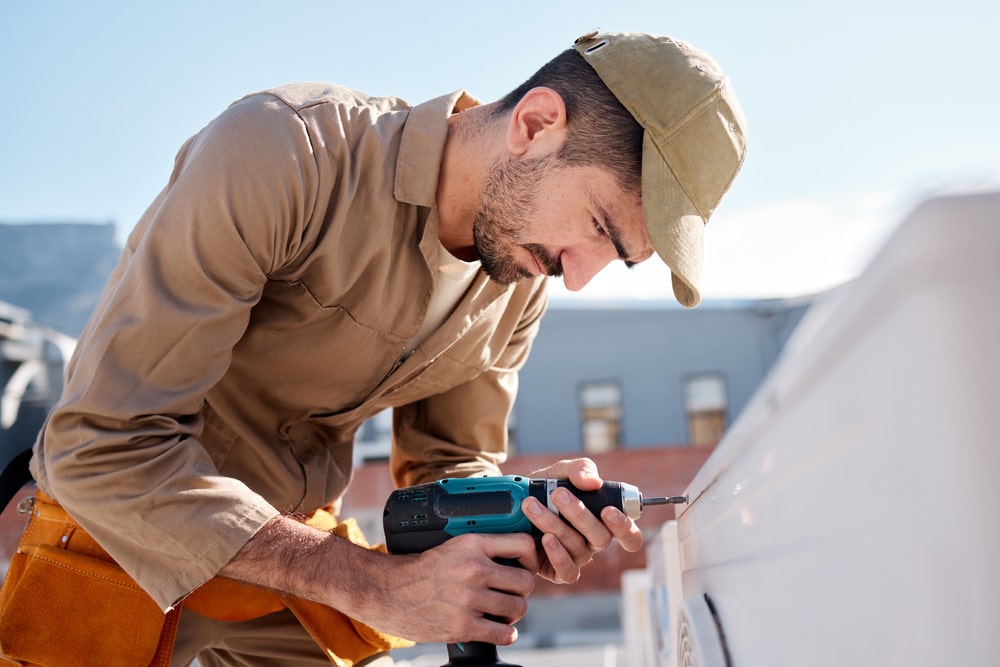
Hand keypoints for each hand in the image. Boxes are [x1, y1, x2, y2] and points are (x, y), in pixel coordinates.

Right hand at [375, 532, 538, 645]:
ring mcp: (469, 598)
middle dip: (522, 590)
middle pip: (526, 581)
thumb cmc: (420, 571)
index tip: (527, 566)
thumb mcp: (452, 547)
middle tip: (511, 594)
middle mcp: (473, 569)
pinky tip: (498, 630)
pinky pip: (504, 633)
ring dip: (513, 613)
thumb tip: (514, 557)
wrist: (388, 591)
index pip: (522, 544)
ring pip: (518, 607)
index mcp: (472, 545)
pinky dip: (506, 634)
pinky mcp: (463, 625)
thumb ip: (481, 551)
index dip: (532, 557)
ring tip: (502, 613)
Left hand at [520, 458, 642, 583]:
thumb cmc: (544, 488)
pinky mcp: (556, 570)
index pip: (628, 535)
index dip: (625, 527)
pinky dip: (557, 554)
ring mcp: (576, 557)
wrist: (511, 504)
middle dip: (580, 515)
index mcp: (602, 520)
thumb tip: (594, 482)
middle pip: (601, 538)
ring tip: (531, 505)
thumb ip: (580, 469)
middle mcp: (592, 541)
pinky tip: (545, 538)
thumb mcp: (560, 471)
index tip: (608, 510)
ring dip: (554, 524)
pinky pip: (567, 571)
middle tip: (558, 494)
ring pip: (578, 548)